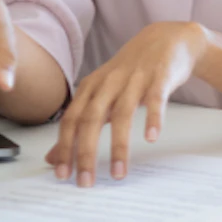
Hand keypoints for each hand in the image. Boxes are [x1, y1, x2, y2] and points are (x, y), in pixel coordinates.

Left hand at [45, 21, 206, 186]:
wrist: (168, 39)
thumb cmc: (131, 71)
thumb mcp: (102, 94)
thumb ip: (79, 124)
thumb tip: (53, 157)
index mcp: (92, 86)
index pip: (71, 119)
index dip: (65, 146)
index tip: (63, 174)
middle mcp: (110, 82)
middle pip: (92, 118)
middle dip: (86, 152)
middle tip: (85, 182)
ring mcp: (136, 78)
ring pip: (123, 113)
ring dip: (119, 145)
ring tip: (118, 173)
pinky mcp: (161, 76)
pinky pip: (156, 98)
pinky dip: (153, 117)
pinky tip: (151, 137)